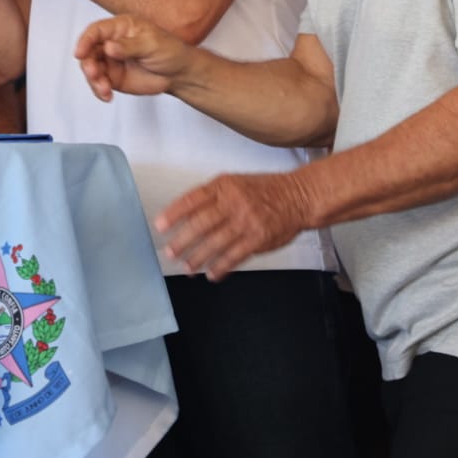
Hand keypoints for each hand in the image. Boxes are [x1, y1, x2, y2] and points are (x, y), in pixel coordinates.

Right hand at [74, 14, 193, 100]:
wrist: (180, 74)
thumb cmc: (170, 51)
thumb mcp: (152, 44)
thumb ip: (129, 46)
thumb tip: (109, 47)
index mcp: (121, 27)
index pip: (96, 31)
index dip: (85, 41)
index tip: (79, 53)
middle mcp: (112, 43)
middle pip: (89, 51)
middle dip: (88, 64)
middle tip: (94, 74)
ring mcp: (111, 61)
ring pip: (91, 69)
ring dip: (93, 80)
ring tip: (104, 89)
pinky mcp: (113, 77)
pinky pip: (99, 83)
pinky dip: (99, 90)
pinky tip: (107, 96)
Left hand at [155, 172, 309, 279]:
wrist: (298, 197)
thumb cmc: (264, 190)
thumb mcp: (235, 183)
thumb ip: (212, 196)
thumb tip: (184, 214)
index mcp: (224, 186)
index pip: (192, 199)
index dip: (174, 213)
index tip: (159, 225)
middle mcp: (233, 203)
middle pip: (200, 224)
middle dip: (182, 241)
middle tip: (169, 252)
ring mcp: (246, 222)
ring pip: (215, 243)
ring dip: (198, 258)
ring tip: (187, 267)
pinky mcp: (258, 239)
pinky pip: (234, 256)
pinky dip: (220, 267)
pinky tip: (211, 274)